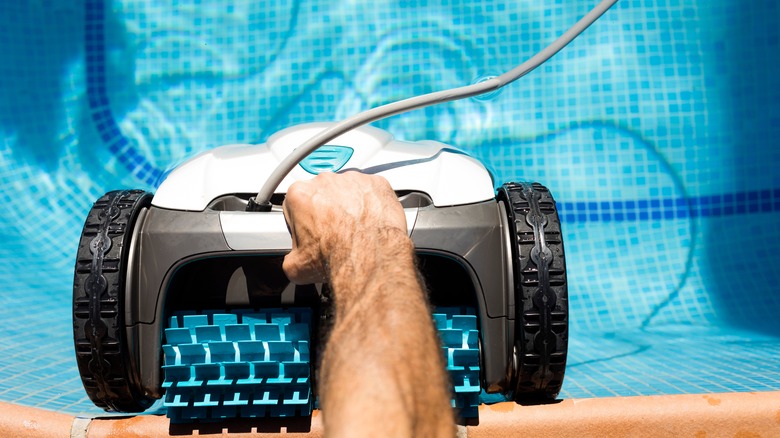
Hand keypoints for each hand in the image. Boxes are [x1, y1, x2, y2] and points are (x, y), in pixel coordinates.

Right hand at [281, 171, 407, 284]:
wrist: (370, 259)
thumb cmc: (337, 257)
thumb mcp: (296, 267)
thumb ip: (290, 257)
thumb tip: (294, 261)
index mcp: (300, 194)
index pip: (295, 204)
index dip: (302, 221)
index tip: (310, 232)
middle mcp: (326, 181)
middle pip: (322, 193)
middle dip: (326, 210)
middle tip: (334, 234)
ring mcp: (353, 180)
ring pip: (348, 191)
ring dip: (350, 206)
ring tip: (354, 230)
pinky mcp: (377, 184)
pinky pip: (372, 192)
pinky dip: (372, 205)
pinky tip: (371, 223)